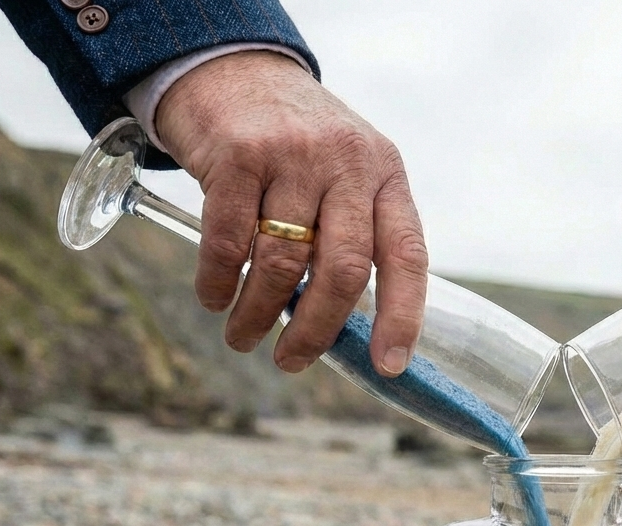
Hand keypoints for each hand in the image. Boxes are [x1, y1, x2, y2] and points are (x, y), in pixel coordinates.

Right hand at [157, 51, 427, 375]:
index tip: (389, 363)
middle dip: (316, 330)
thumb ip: (353, 232)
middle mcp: (347, 163)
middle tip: (291, 361)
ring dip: (258, 314)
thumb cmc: (294, 142)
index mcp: (385, 174)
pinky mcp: (237, 156)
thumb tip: (342, 325)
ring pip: (282, 263)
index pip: (407, 255)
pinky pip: (229, 242)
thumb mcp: (345, 171)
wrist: (232, 67)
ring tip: (243, 335)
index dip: (403, 315)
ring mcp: (293, 156)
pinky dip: (218, 283)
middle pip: (343, 270)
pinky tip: (214, 297)